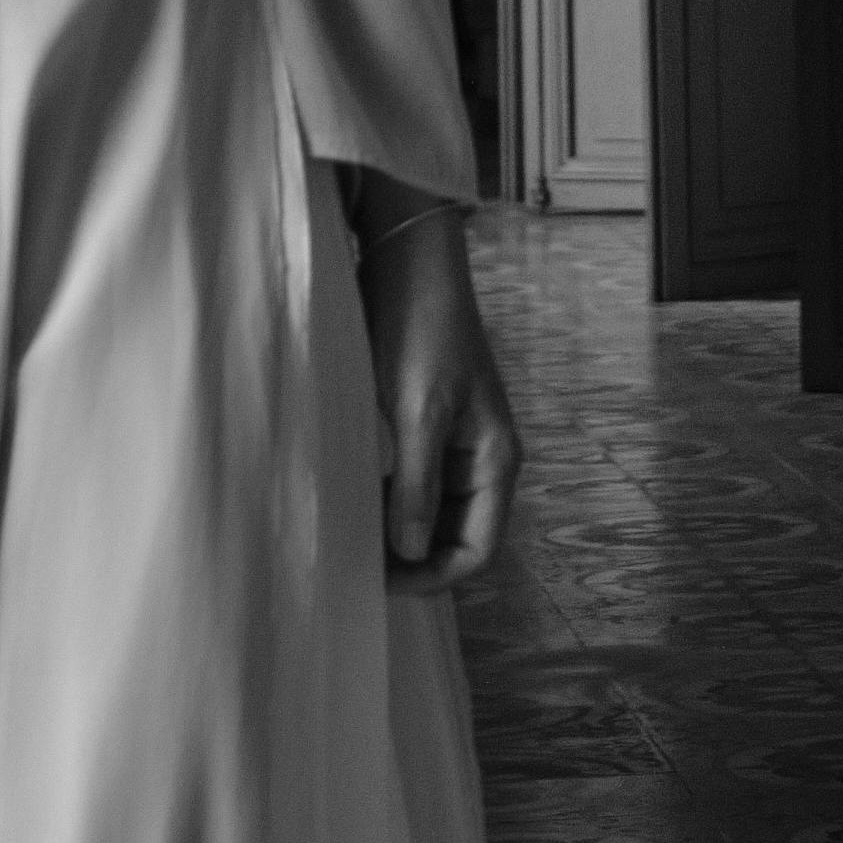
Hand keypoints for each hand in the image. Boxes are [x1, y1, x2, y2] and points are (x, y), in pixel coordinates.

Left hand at [357, 199, 517, 593]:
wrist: (409, 263)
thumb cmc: (421, 331)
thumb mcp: (417, 411)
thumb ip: (415, 485)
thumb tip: (408, 552)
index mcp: (494, 460)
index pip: (478, 550)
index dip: (433, 575)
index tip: (378, 579)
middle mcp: (481, 460)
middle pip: (455, 538)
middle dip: (412, 558)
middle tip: (355, 561)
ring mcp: (454, 445)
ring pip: (430, 514)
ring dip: (396, 530)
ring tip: (348, 534)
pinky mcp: (426, 427)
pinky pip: (412, 484)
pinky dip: (385, 500)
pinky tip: (351, 497)